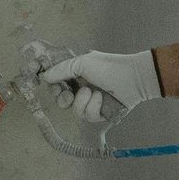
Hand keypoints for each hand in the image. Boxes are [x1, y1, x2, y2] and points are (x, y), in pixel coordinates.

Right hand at [38, 47, 162, 126]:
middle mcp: (83, 90)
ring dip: (82, 101)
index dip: (54, 89)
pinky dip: (94, 106)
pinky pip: (89, 116)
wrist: (133, 78)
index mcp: (78, 76)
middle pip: (63, 102)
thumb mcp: (82, 63)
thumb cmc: (109, 67)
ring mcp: (92, 103)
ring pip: (75, 111)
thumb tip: (45, 77)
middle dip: (63, 99)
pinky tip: (101, 98)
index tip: (54, 87)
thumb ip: (62, 70)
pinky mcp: (101, 114)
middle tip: (69, 95)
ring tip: (93, 92)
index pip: (58, 87)